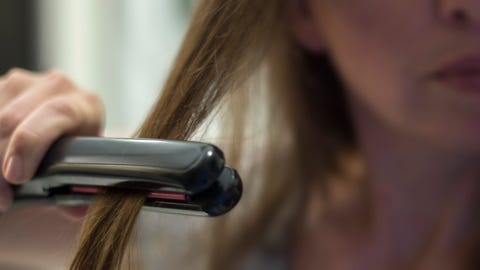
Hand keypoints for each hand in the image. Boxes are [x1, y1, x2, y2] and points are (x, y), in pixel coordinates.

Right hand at [0, 68, 103, 211]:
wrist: (65, 127)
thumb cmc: (74, 151)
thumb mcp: (83, 165)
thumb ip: (79, 189)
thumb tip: (77, 211)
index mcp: (84, 104)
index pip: (56, 114)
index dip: (31, 144)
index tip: (15, 176)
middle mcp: (54, 86)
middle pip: (11, 120)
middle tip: (1, 199)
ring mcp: (21, 83)